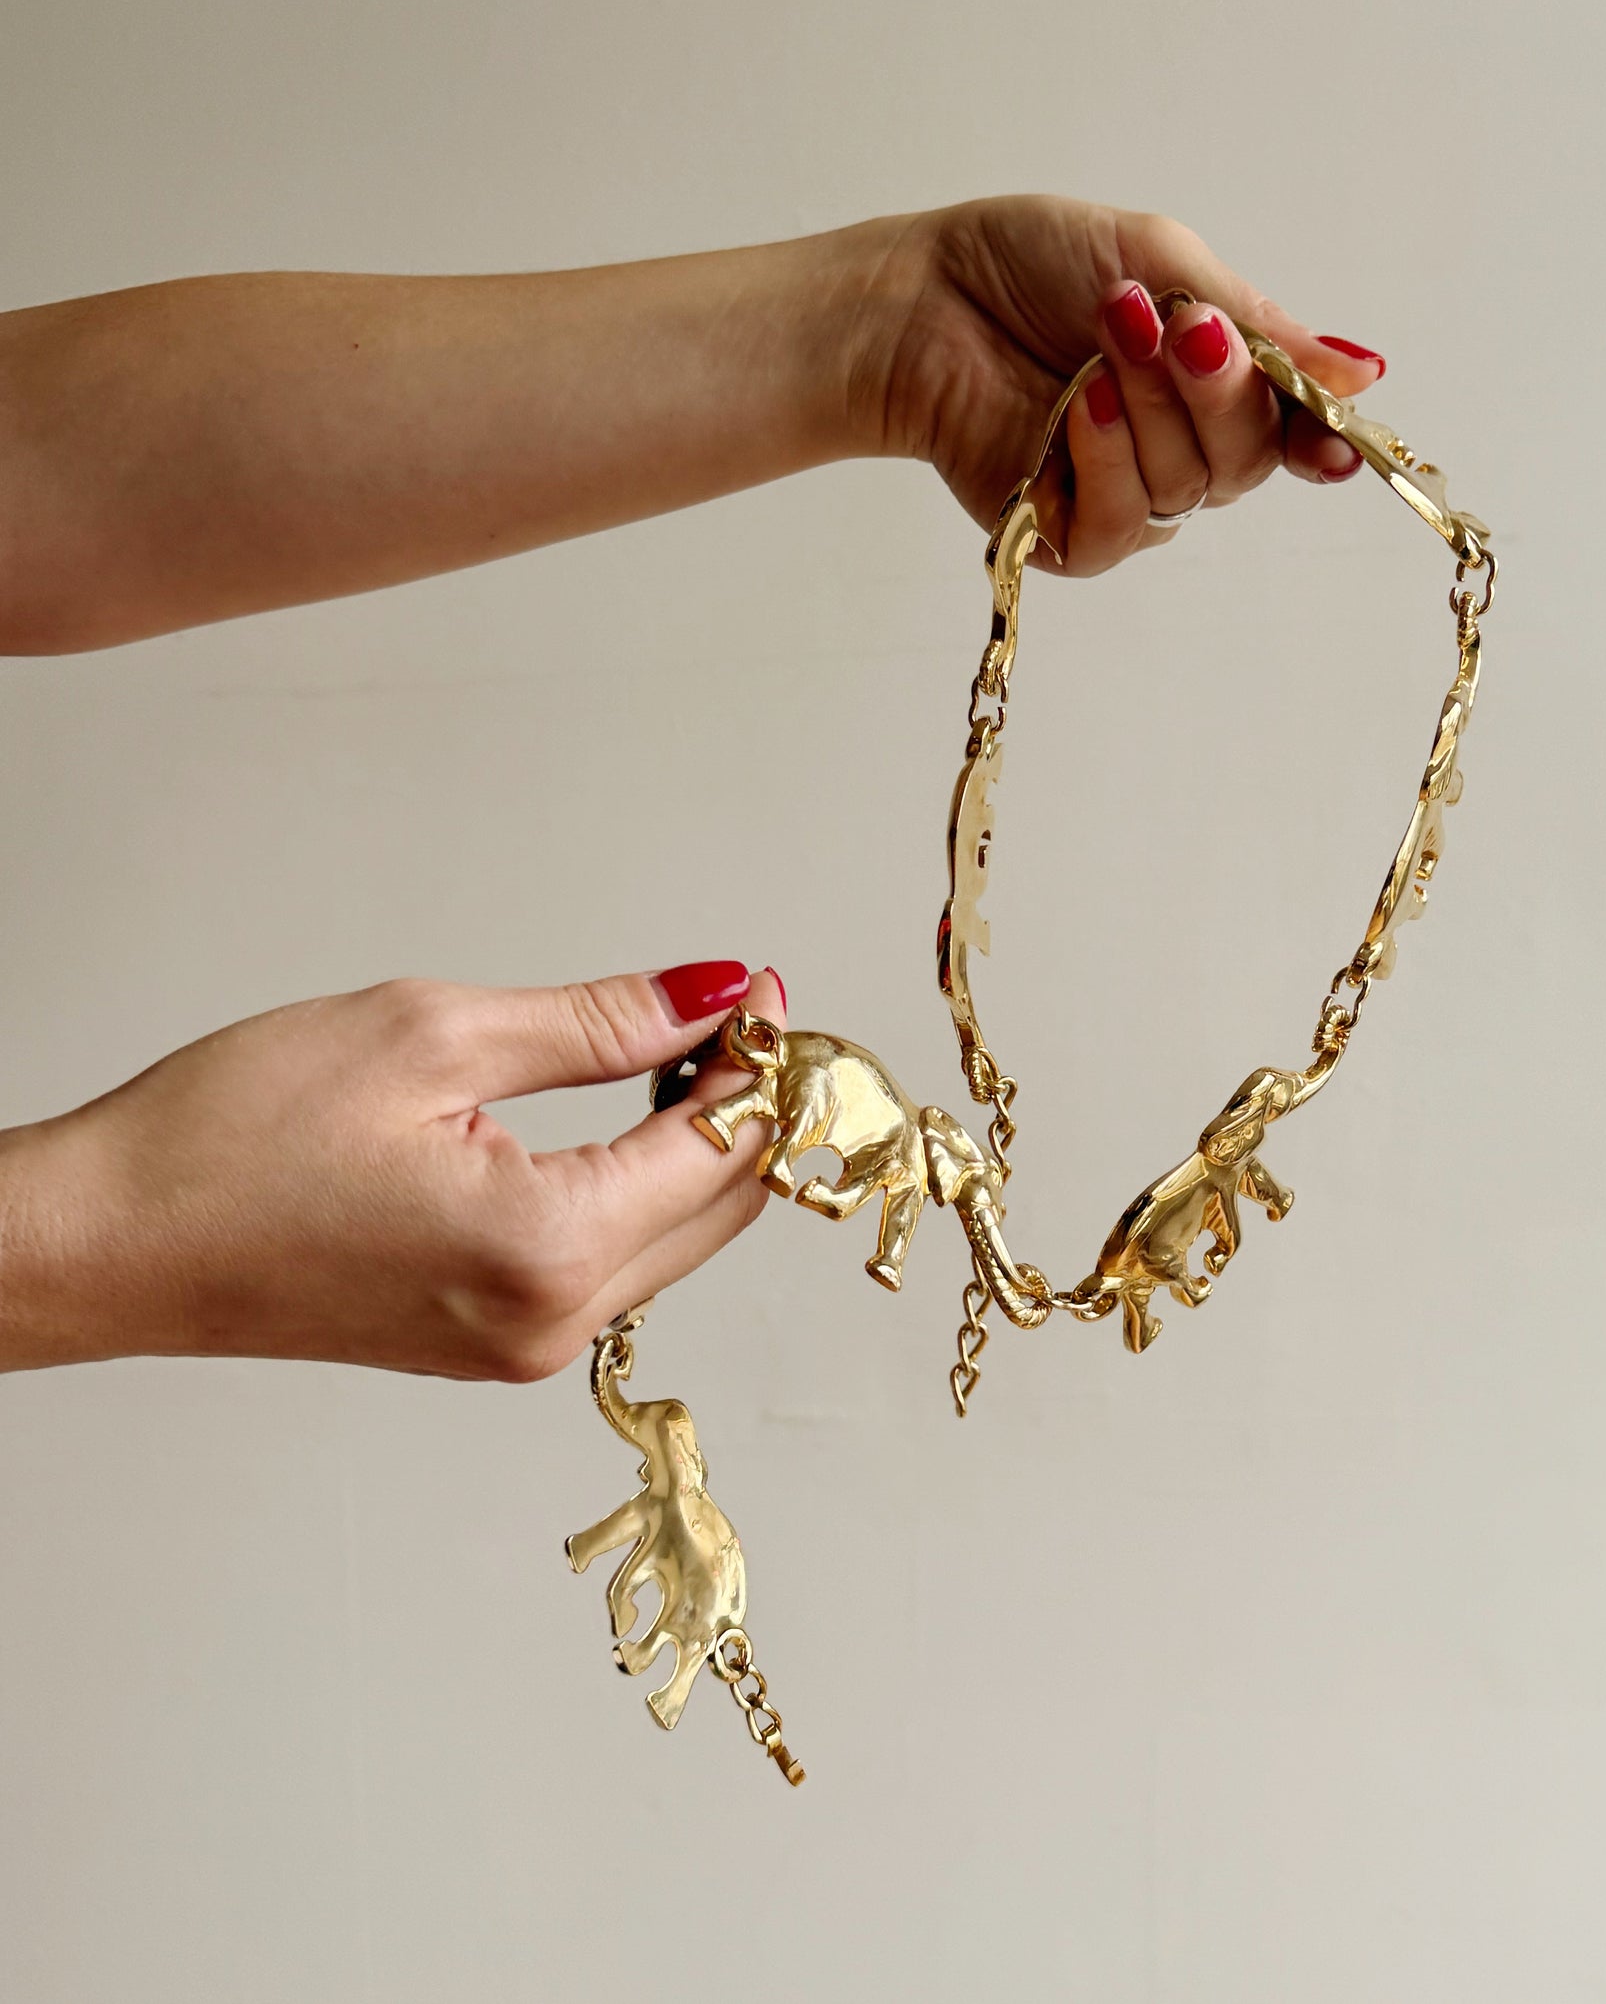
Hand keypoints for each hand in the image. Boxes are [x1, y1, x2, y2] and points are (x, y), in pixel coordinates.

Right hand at [0, 961, 784, 1379]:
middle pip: (720, 1209)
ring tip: (688, 1051)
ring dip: (702, 1151)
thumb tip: (711, 996)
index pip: (719, 1147)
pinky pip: (616, 1266)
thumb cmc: (228, 1141)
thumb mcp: (431, 1035)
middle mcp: (551, 1322)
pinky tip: (629, 1118)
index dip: (761, 1061)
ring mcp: (524, 1349)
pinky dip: (644, 1192)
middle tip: (742, 1015)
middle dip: (750, 1108)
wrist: (107, 1242)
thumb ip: (598, 1023)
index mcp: (546, 1248)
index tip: (765, 989)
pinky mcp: (494, 1347)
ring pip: (677, 1242)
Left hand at [853, 195, 1387, 575]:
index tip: (1331, 440)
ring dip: (1152, 406)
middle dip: (1221, 389)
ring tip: (1105, 337)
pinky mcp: (1069, 537)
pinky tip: (1077, 406)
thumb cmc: (1030, 267)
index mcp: (1212, 385)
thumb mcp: (1164, 264)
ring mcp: (1127, 497)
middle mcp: (1179, 450)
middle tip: (1178, 324)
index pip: (1290, 430)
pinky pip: (1124, 525)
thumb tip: (1364, 373)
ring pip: (1188, 487)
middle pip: (1249, 460)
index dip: (1318, 437)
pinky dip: (1108, 461)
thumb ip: (1260, 327)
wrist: (923, 298)